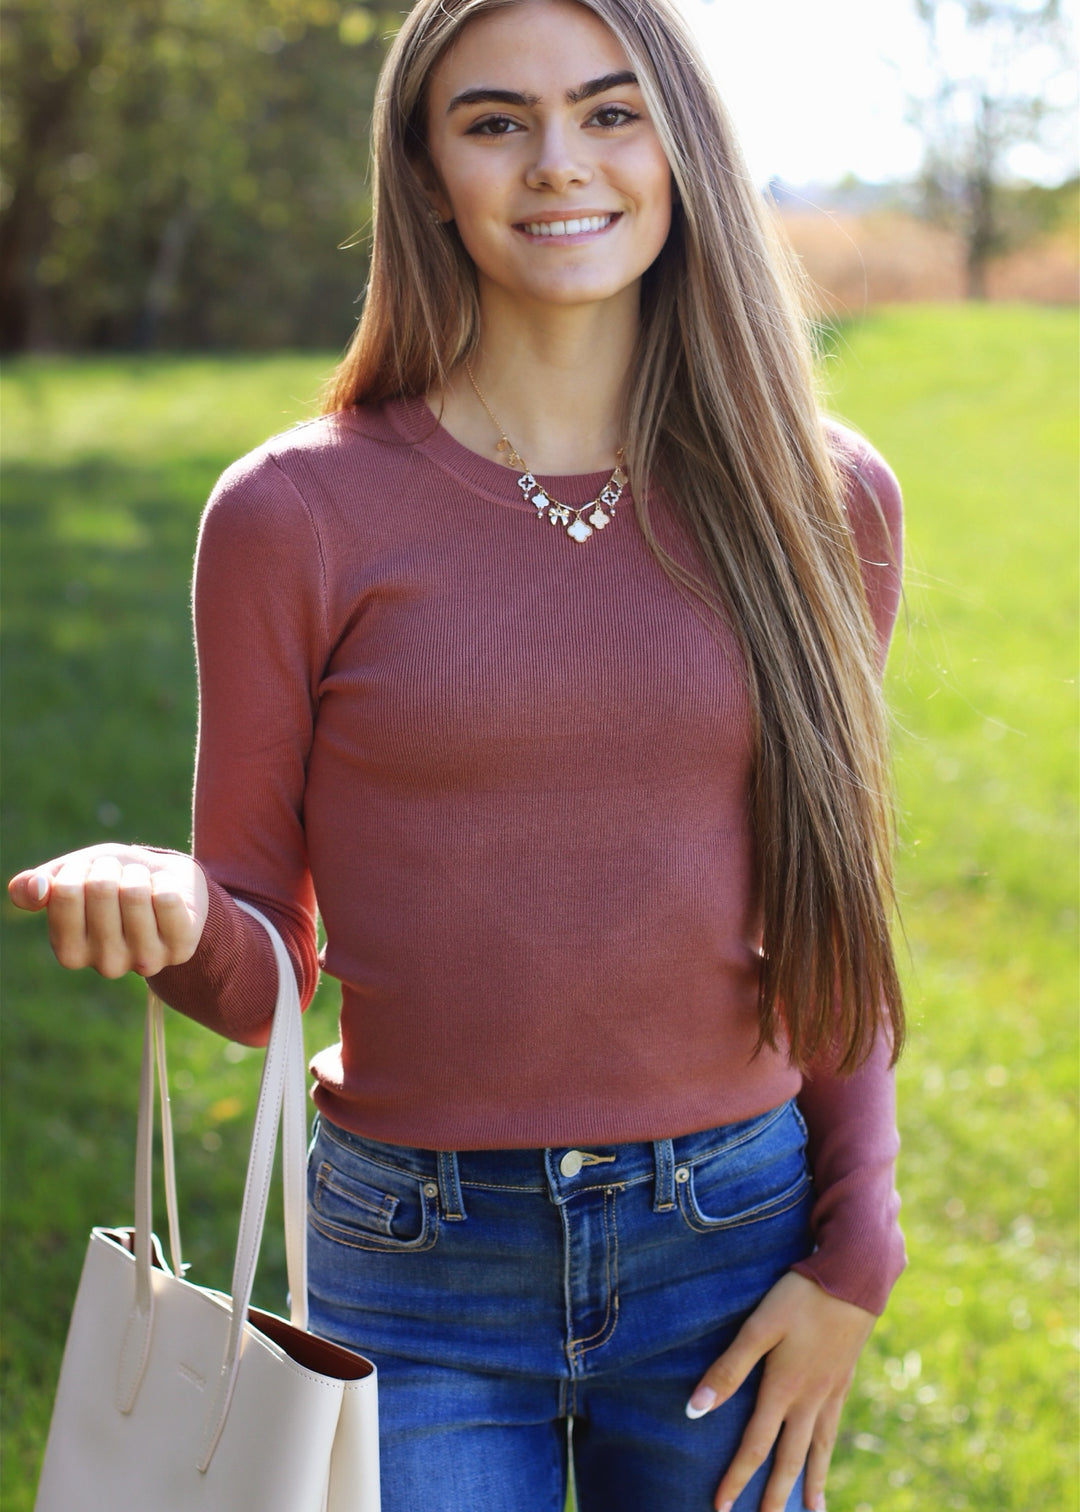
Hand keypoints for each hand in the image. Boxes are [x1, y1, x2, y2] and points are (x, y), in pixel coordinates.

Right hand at [8, 843, 208, 978]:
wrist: (166, 881)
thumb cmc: (112, 881)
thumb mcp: (68, 877)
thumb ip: (34, 886)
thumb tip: (36, 888)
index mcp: (70, 953)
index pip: (64, 892)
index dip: (77, 869)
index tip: (87, 876)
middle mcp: (106, 965)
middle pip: (100, 888)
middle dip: (110, 868)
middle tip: (119, 877)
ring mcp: (146, 960)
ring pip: (135, 892)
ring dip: (139, 874)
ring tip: (141, 884)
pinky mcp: (181, 948)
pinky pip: (167, 898)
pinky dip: (165, 881)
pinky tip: (165, 892)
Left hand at [686, 1270, 875, 1511]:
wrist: (854, 1277)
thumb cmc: (800, 1298)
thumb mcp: (759, 1327)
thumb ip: (728, 1369)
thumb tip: (695, 1410)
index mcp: (784, 1390)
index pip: (754, 1446)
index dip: (737, 1478)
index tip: (721, 1507)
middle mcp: (809, 1400)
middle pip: (790, 1459)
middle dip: (775, 1495)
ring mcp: (830, 1392)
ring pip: (818, 1449)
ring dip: (811, 1481)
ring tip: (812, 1511)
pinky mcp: (843, 1379)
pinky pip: (833, 1428)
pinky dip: (827, 1451)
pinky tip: (824, 1451)